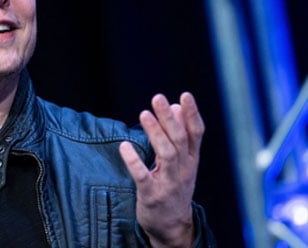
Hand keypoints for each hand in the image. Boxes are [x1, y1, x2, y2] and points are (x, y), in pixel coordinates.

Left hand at [119, 92, 204, 247]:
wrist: (172, 226)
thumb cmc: (174, 187)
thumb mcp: (182, 162)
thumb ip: (180, 135)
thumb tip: (175, 105)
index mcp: (192, 159)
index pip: (196, 133)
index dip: (192, 114)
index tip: (185, 95)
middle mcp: (184, 169)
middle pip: (179, 139)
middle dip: (169, 118)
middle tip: (157, 98)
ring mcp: (169, 183)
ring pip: (166, 154)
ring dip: (155, 133)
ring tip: (144, 114)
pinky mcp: (152, 194)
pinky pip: (143, 176)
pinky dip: (134, 161)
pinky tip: (124, 146)